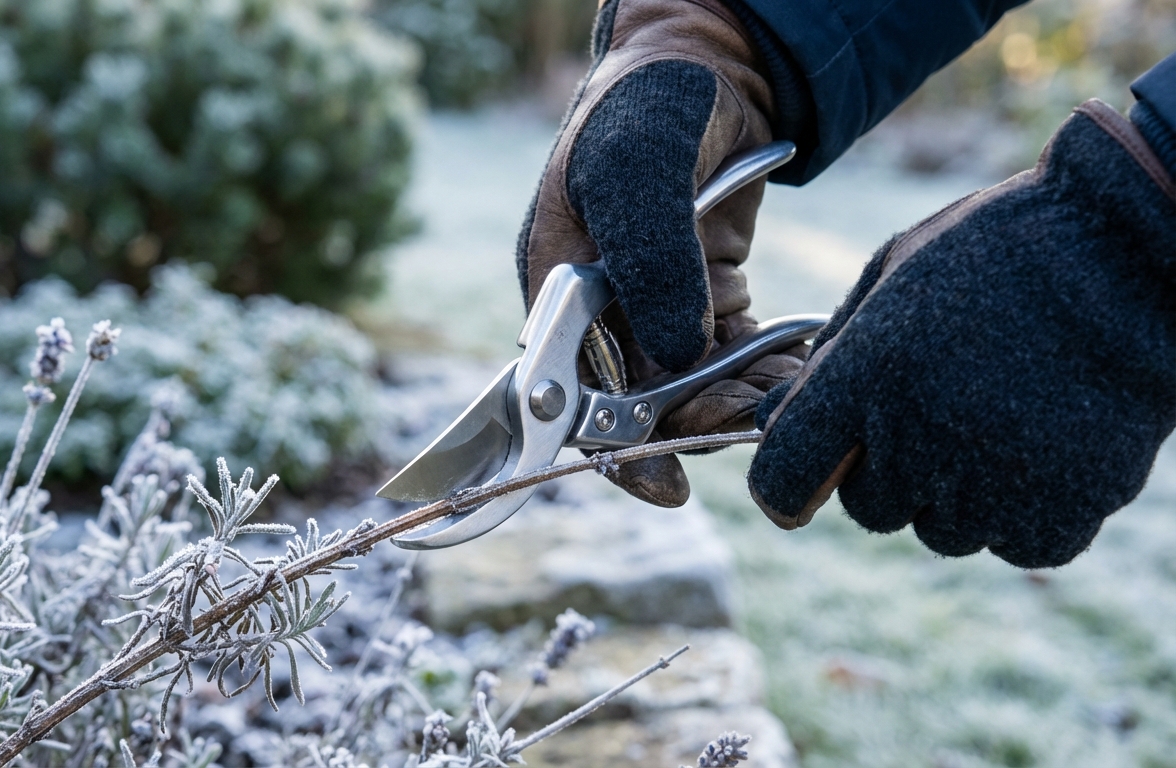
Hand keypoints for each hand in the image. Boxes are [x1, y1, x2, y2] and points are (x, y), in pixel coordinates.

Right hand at [518, 0, 803, 507]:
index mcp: (554, 288)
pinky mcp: (700, 303)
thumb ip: (648, 258)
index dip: (611, 447)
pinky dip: (758, 375)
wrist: (707, 66)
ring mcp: (649, 312)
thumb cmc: (652, 103)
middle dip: (694, 427)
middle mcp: (596, 313)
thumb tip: (674, 354)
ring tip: (791, 400)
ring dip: (734, 407)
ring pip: (685, 392)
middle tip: (758, 427)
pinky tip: (798, 373)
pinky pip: (724, 362)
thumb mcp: (637, 166)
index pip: (567, 394)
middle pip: (631, 405)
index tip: (669, 484)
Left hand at [748, 100, 1175, 567]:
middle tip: (933, 413)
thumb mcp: (889, 276)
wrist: (1130, 249)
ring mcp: (993, 483)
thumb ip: (829, 358)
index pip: (783, 479)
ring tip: (997, 418)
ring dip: (956, 493)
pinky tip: (1040, 451)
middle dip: (887, 471)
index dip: (783, 486)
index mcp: (863, 379)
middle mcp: (919, 441)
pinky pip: (1017, 545)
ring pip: (944, 530)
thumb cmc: (998, 250)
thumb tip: (775, 419)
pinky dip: (1023, 513)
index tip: (800, 481)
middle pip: (870, 508)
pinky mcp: (1064, 509)